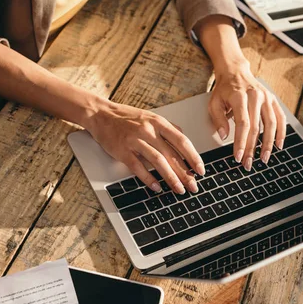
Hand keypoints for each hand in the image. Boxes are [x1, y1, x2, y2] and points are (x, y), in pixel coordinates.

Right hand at [84, 100, 204, 194]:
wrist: (101, 115)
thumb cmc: (126, 117)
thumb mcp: (151, 117)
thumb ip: (168, 128)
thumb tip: (184, 140)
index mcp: (158, 122)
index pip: (182, 141)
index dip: (193, 157)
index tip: (201, 170)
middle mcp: (148, 131)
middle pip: (172, 154)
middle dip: (185, 173)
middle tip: (193, 186)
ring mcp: (135, 141)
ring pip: (158, 162)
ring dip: (170, 177)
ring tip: (179, 189)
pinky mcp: (123, 151)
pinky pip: (138, 167)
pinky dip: (149, 179)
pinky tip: (157, 187)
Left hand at [209, 60, 286, 170]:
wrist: (236, 72)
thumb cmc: (224, 90)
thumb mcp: (214, 102)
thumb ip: (218, 119)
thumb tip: (224, 136)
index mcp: (239, 97)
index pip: (242, 124)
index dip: (241, 142)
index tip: (238, 157)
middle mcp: (255, 96)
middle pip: (256, 127)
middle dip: (252, 148)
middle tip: (248, 163)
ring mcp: (266, 97)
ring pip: (271, 124)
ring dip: (268, 143)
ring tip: (264, 158)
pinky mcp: (273, 99)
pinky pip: (280, 117)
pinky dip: (281, 132)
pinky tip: (279, 145)